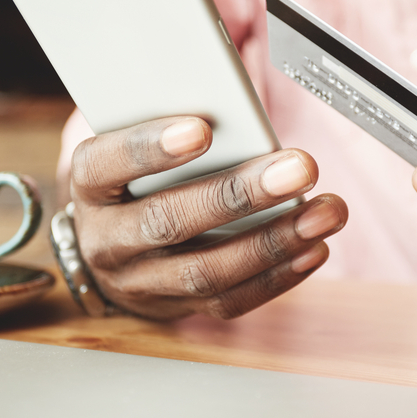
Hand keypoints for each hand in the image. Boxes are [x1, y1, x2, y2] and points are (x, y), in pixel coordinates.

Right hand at [68, 116, 347, 319]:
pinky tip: (313, 248)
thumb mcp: (133, 144)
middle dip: (239, 194)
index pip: (108, 163)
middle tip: (299, 168)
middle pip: (168, 220)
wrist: (111, 247)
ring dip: (273, 241)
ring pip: (205, 270)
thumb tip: (237, 109)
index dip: (151, 148)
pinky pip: (229, 301)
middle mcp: (108, 239)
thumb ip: (174, 127)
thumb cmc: (134, 179)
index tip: (200, 128)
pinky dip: (278, 276)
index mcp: (91, 184)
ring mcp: (141, 281)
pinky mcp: (178, 308)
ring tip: (325, 212)